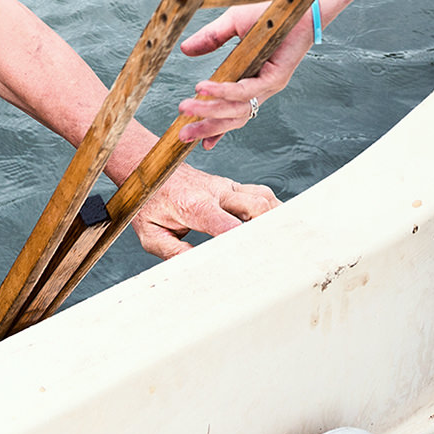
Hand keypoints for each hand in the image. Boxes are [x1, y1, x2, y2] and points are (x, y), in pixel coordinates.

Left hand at [129, 163, 279, 260]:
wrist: (150, 168)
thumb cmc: (150, 202)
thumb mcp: (151, 232)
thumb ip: (172, 251)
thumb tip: (195, 266)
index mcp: (194, 205)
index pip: (226, 224)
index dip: (242, 242)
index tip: (252, 261)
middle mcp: (215, 192)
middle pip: (255, 206)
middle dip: (270, 229)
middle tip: (279, 254)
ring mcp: (226, 187)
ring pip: (263, 197)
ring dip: (276, 217)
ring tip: (284, 241)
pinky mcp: (232, 187)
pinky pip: (260, 194)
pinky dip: (272, 209)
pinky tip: (276, 226)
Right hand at [176, 2, 314, 149]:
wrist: (297, 0)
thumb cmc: (270, 11)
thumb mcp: (232, 24)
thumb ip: (210, 39)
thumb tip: (185, 50)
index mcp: (252, 79)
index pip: (233, 110)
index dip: (216, 127)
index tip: (198, 140)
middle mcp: (261, 87)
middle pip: (232, 117)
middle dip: (206, 127)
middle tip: (183, 134)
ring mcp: (269, 85)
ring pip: (237, 108)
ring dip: (209, 111)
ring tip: (187, 108)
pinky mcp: (275, 77)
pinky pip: (245, 90)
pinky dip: (223, 92)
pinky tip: (203, 89)